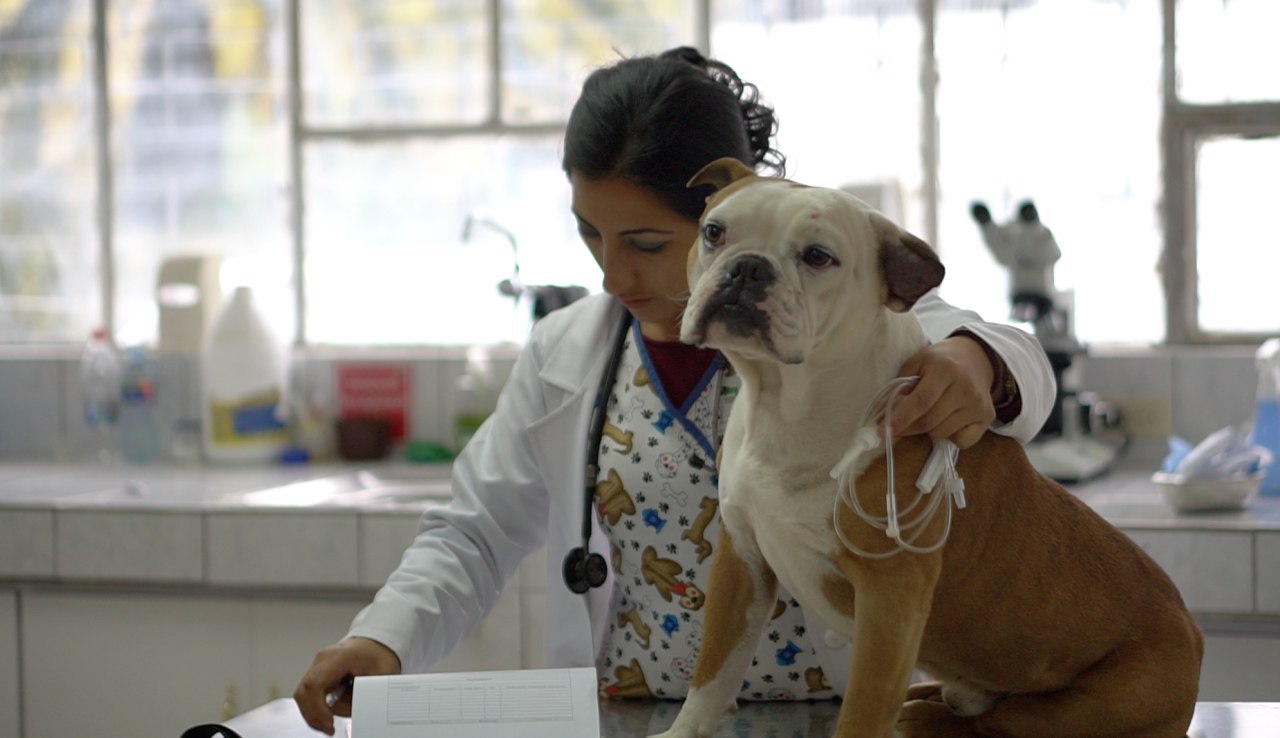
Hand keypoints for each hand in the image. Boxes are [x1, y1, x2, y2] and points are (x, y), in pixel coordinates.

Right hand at [294, 636, 400, 734]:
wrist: (375, 644)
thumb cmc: (378, 654)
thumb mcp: (383, 674)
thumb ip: (370, 693)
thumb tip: (360, 712)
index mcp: (339, 656)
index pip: (315, 683)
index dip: (318, 707)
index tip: (329, 722)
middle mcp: (323, 660)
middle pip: (304, 691)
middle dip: (314, 715)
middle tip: (329, 729)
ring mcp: (319, 667)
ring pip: (304, 695)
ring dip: (315, 713)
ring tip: (332, 722)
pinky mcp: (319, 674)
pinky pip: (310, 694)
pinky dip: (317, 708)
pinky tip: (329, 716)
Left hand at [886, 335, 996, 449]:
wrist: (977, 357)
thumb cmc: (941, 361)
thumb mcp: (917, 362)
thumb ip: (899, 386)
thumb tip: (882, 413)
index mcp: (945, 369)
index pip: (921, 400)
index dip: (901, 418)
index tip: (883, 430)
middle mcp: (965, 388)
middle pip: (929, 422)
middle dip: (908, 428)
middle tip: (898, 426)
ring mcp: (979, 404)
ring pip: (942, 433)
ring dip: (928, 430)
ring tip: (930, 413)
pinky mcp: (987, 417)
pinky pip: (962, 441)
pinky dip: (950, 437)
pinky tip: (949, 420)